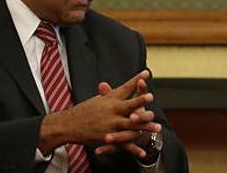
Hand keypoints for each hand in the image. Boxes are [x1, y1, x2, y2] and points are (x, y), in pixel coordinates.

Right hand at [38, 70, 156, 151]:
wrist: (68, 125)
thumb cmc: (84, 110)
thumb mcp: (97, 99)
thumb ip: (108, 92)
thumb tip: (108, 83)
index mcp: (110, 99)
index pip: (125, 88)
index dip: (136, 80)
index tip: (146, 73)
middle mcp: (112, 110)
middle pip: (129, 105)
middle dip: (140, 101)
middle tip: (151, 96)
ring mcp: (110, 125)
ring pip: (131, 125)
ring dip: (145, 127)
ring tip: (157, 128)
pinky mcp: (108, 138)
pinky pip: (124, 145)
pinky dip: (134, 149)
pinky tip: (143, 152)